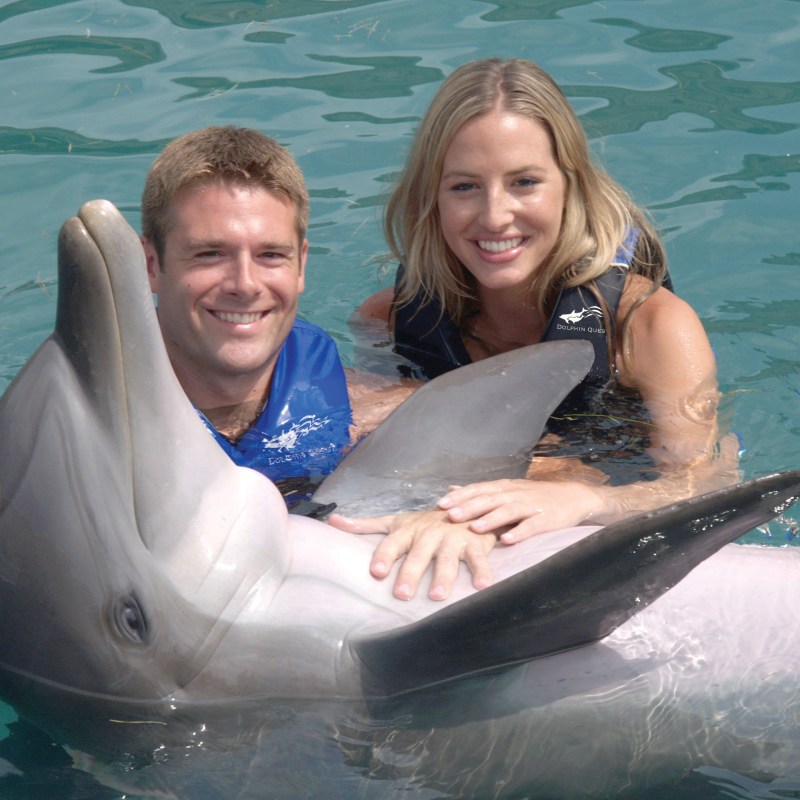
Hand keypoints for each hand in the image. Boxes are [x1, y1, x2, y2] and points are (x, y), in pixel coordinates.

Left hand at [327, 508, 496, 600]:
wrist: (466, 508)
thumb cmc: (426, 523)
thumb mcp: (396, 522)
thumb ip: (365, 525)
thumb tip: (334, 522)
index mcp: (408, 530)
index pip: (393, 543)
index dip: (384, 556)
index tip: (377, 571)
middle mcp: (429, 533)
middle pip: (419, 554)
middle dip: (410, 572)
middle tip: (402, 594)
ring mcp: (453, 538)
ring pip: (447, 558)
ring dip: (443, 576)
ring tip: (437, 596)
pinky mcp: (475, 543)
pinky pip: (478, 558)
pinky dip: (482, 571)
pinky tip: (482, 586)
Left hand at [438, 479, 607, 543]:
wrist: (574, 497)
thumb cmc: (535, 496)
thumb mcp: (507, 490)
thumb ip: (480, 491)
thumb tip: (451, 490)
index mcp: (505, 487)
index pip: (478, 489)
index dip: (460, 496)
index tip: (441, 504)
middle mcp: (515, 494)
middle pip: (489, 499)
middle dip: (469, 507)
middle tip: (450, 515)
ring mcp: (531, 506)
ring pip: (508, 511)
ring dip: (490, 519)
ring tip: (474, 528)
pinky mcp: (547, 519)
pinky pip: (531, 526)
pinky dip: (519, 533)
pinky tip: (507, 541)